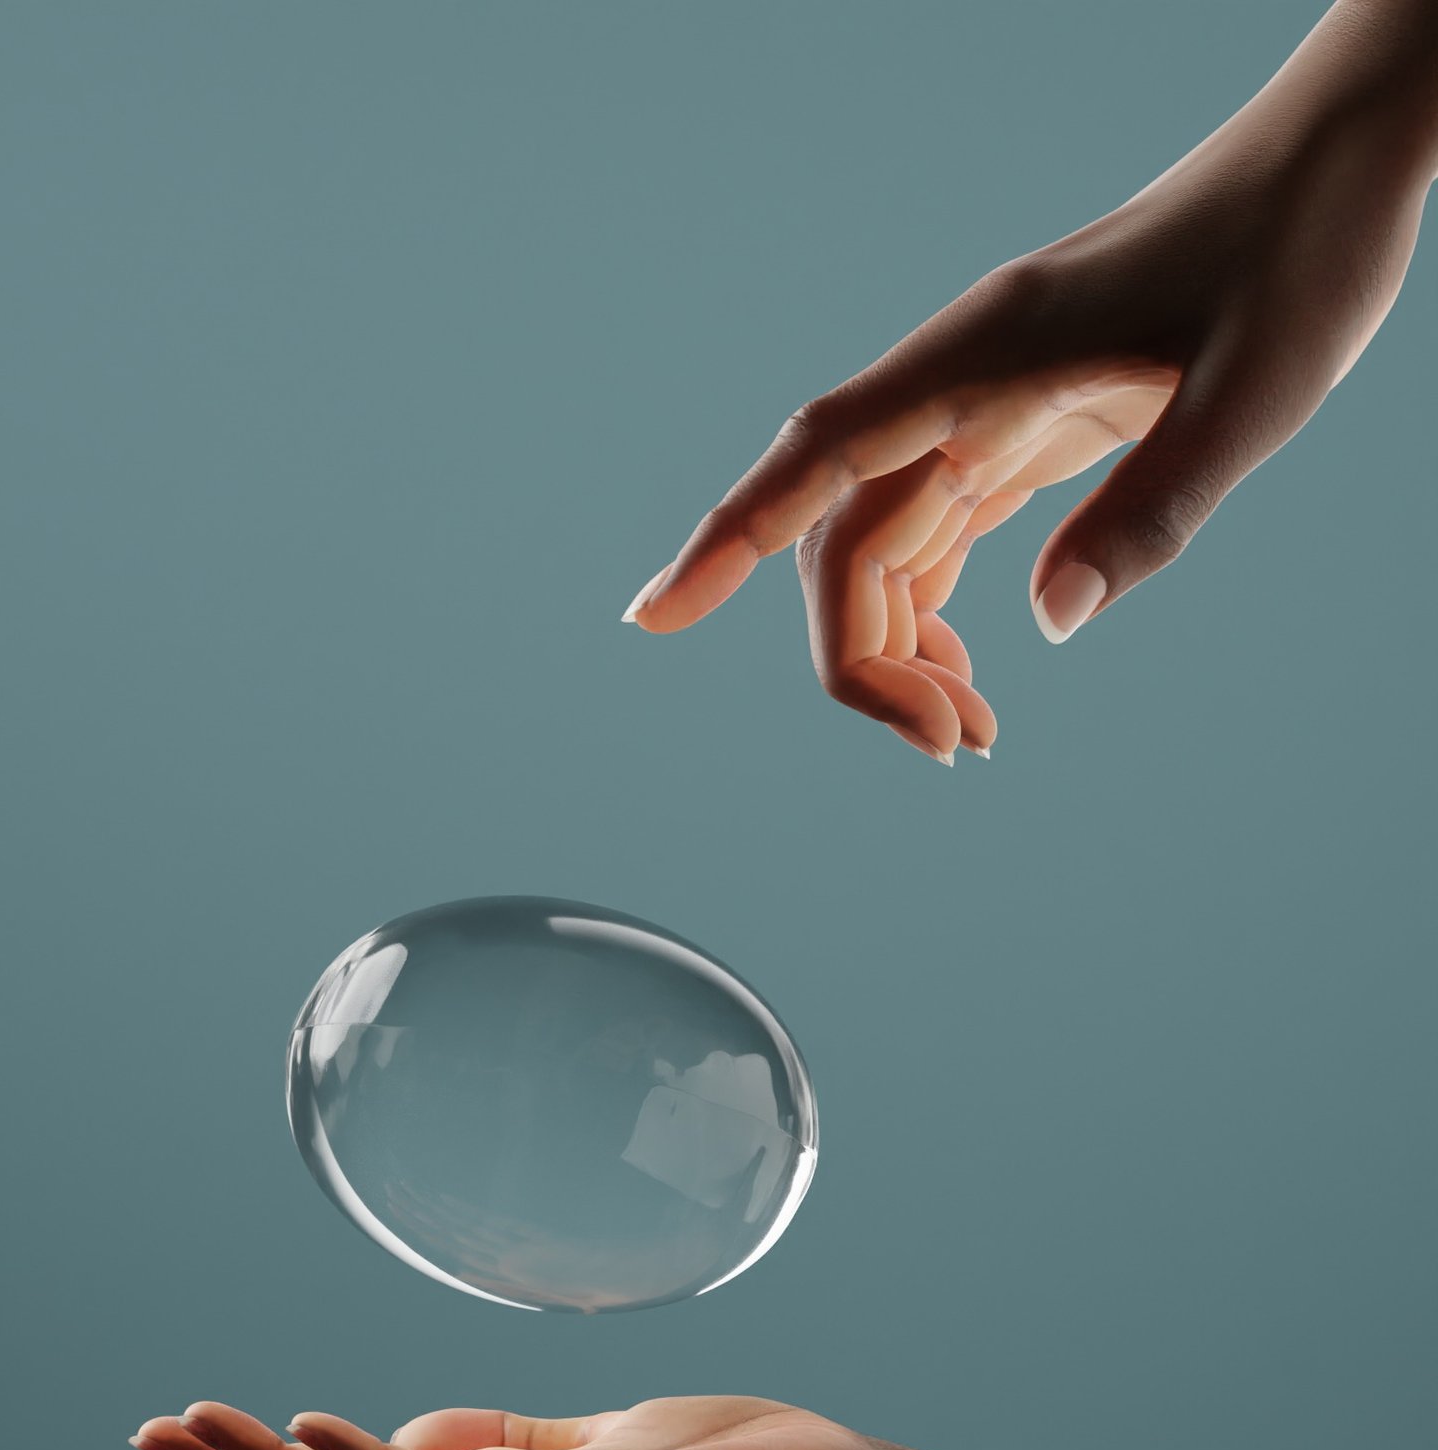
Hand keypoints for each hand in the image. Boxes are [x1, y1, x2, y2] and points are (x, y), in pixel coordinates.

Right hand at [624, 13, 1434, 762]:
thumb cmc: (1295, 252)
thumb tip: (1049, 627)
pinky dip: (930, 619)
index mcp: (981, 359)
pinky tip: (970, 669)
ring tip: (971, 732)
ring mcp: (975, 411)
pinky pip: (929, 542)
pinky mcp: (1009, 433)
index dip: (726, 540)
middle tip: (952, 749)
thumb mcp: (1254, 391)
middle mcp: (953, 389)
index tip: (652, 618)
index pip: (818, 460)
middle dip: (865, 660)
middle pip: (843, 544)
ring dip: (897, 652)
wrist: (1326, 172)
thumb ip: (1150, 512)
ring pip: (878, 554)